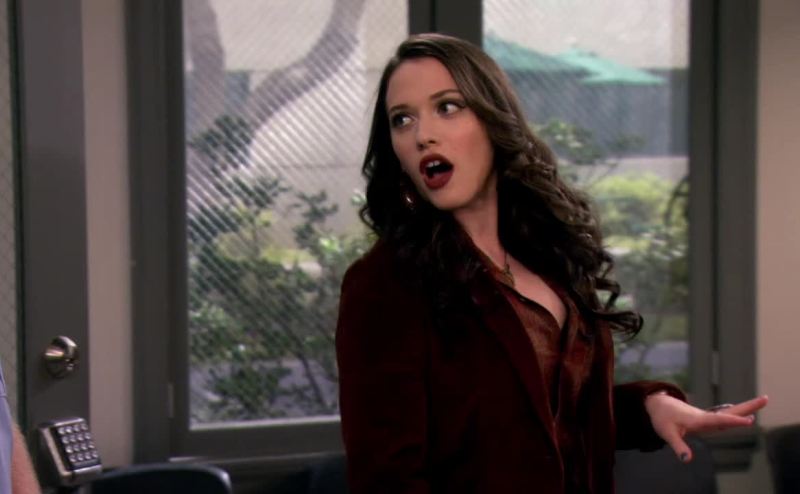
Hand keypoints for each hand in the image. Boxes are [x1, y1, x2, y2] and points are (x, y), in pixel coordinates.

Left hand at [644, 393, 768, 462]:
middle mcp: (705, 416)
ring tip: (763, 401)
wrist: (658, 405)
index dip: (732, 421)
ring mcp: (707, 416)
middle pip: (730, 411)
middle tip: (766, 399)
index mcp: (697, 420)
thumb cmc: (663, 419)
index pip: (718, 420)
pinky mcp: (707, 418)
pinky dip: (737, 414)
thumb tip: (687, 460)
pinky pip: (725, 416)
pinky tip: (747, 415)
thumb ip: (678, 446)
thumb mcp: (667, 434)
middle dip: (748, 406)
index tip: (750, 420)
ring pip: (729, 412)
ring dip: (746, 408)